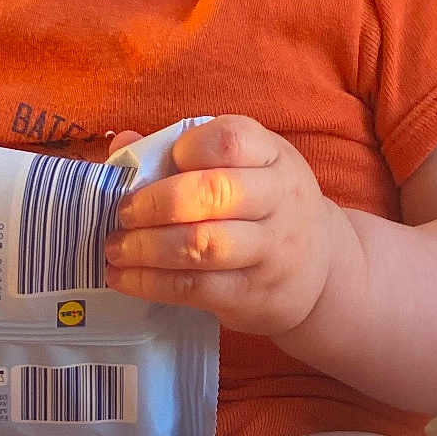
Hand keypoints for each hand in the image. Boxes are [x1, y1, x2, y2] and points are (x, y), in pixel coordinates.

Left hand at [104, 115, 347, 336]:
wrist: (320, 267)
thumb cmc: (263, 205)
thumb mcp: (244, 166)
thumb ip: (183, 150)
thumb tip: (122, 145)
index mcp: (272, 155)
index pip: (229, 140)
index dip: (187, 149)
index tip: (162, 164)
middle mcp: (279, 198)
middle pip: (213, 193)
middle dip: (155, 203)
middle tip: (123, 213)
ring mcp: (271, 250)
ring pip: (201, 245)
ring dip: (146, 247)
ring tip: (115, 248)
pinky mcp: (254, 295)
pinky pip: (196, 288)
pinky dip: (150, 283)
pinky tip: (124, 278)